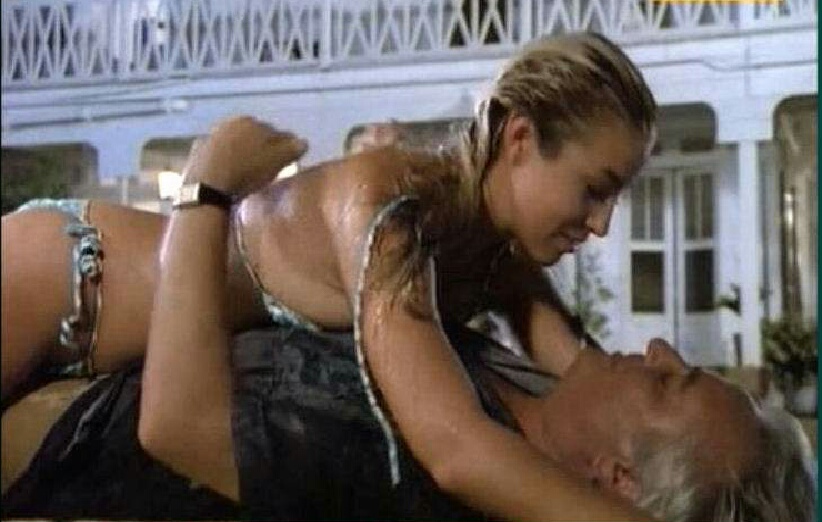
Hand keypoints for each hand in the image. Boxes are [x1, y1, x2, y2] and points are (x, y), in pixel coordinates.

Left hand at [182, 116, 307, 197]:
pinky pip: (218, 155)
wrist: (206, 186)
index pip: (275, 132)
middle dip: (261, 148)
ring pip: (234, 143)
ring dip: (242, 153)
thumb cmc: (246, 172)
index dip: (282, 147)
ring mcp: (211, 136)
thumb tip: (303, 142)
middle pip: (252, 136)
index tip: (286, 162)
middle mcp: (229, 123)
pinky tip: (228, 174)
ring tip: (248, 172)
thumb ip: (292, 149)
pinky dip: (225, 161)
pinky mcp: (198, 152)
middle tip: (267, 167)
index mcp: (251, 121)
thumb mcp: (276, 162)